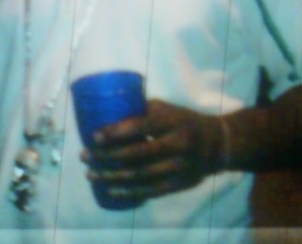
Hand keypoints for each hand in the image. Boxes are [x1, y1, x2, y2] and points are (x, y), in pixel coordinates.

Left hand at [81, 99, 222, 202]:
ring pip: (141, 176)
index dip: (116, 133)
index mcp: (171, 122)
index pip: (140, 127)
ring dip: (112, 177)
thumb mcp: (166, 108)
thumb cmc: (182, 120)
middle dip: (107, 157)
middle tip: (84, 156)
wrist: (216, 144)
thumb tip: (108, 110)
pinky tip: (110, 189)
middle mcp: (176, 145)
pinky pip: (151, 191)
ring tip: (91, 174)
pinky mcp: (179, 184)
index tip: (94, 136)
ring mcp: (179, 167)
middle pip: (137, 154)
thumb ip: (141, 111)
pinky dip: (128, 191)